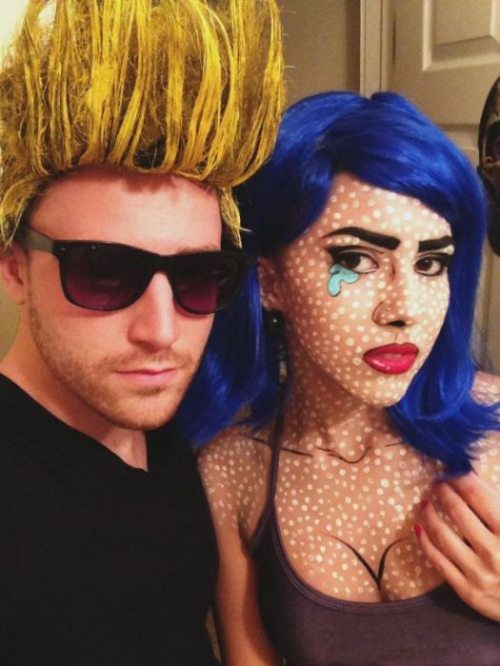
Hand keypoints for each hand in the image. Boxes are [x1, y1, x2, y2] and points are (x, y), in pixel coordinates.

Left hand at [415, 472, 499, 620]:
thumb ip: (499, 506)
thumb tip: (470, 478)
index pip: (477, 495)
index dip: (460, 478)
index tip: (451, 470)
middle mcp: (494, 552)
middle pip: (458, 512)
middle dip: (443, 492)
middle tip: (436, 483)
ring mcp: (479, 573)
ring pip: (443, 536)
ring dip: (430, 515)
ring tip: (424, 502)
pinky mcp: (468, 591)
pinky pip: (439, 562)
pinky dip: (425, 542)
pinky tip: (419, 528)